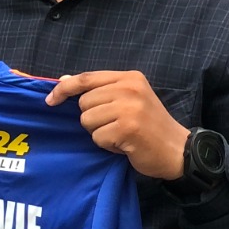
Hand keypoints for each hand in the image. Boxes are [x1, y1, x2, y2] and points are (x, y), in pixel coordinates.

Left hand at [44, 70, 188, 179]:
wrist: (178, 150)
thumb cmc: (148, 126)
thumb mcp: (127, 100)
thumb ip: (98, 90)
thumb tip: (64, 79)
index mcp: (129, 78)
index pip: (85, 78)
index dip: (63, 89)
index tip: (50, 101)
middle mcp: (129, 88)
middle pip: (83, 102)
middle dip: (92, 118)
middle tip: (115, 124)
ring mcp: (129, 108)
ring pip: (87, 120)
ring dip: (99, 132)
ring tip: (121, 134)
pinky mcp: (127, 128)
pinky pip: (97, 137)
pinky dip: (107, 145)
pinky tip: (125, 144)